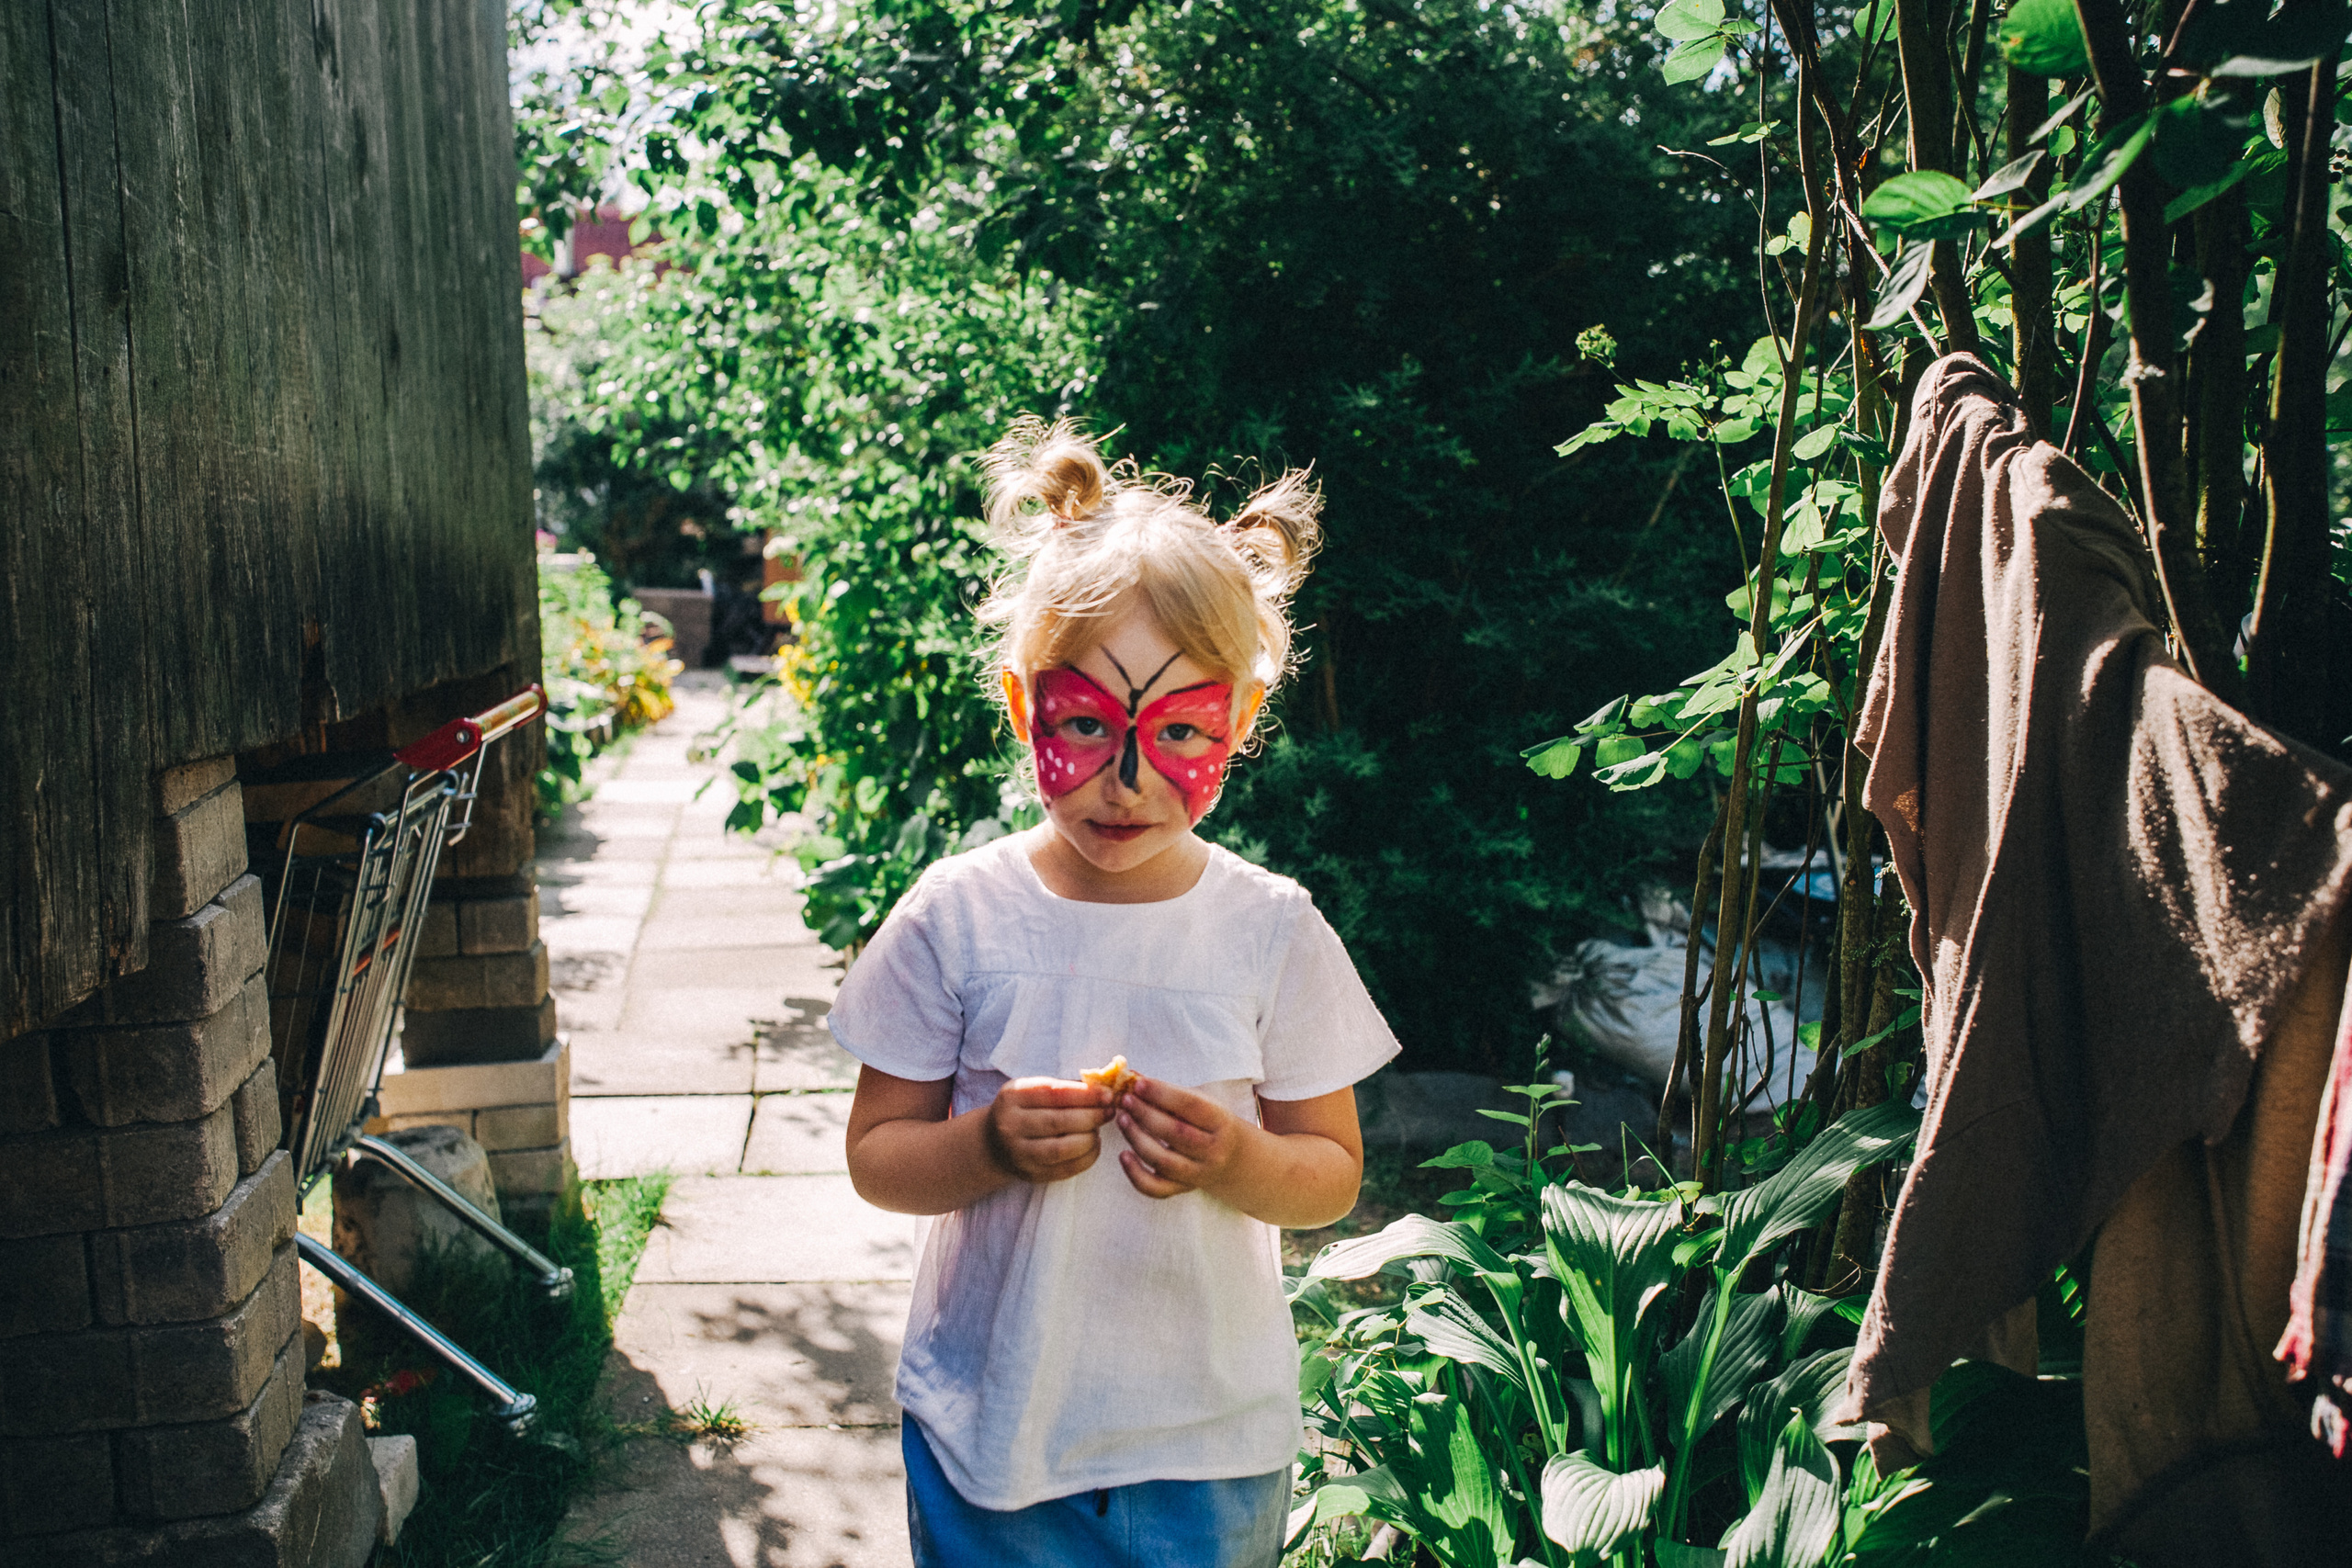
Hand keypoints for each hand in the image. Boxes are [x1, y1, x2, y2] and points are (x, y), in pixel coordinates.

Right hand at [985, 1077, 1112, 1183]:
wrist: (994, 1144)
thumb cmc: (1023, 1110)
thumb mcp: (1032, 1091)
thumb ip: (1063, 1088)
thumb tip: (1104, 1088)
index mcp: (1012, 1097)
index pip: (1054, 1094)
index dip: (1085, 1094)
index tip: (1108, 1094)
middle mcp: (1011, 1125)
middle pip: (1058, 1122)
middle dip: (1091, 1116)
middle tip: (1109, 1112)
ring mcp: (1019, 1153)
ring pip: (1062, 1149)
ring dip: (1089, 1139)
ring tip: (1098, 1130)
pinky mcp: (1031, 1174)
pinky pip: (1066, 1169)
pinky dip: (1087, 1157)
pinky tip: (1093, 1146)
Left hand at [1115, 1077, 1242, 1198]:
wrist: (1232, 1158)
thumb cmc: (1208, 1121)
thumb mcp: (1200, 1101)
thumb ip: (1168, 1091)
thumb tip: (1130, 1076)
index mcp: (1221, 1122)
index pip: (1191, 1106)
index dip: (1162, 1094)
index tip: (1138, 1084)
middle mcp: (1213, 1150)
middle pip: (1175, 1133)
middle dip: (1146, 1114)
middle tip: (1126, 1101)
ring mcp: (1198, 1173)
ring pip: (1162, 1161)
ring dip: (1137, 1139)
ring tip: (1122, 1119)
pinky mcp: (1182, 1189)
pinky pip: (1155, 1188)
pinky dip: (1135, 1174)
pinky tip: (1123, 1155)